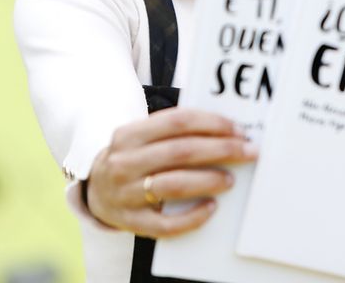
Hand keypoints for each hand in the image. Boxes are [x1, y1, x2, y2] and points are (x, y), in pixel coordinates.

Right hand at [85, 108, 257, 237]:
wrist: (96, 192)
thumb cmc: (132, 160)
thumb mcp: (140, 138)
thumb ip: (172, 133)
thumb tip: (224, 132)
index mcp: (129, 135)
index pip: (176, 121)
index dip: (211, 123)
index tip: (237, 129)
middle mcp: (124, 163)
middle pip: (180, 152)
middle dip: (221, 150)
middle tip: (248, 152)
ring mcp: (125, 194)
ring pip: (174, 185)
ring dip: (208, 180)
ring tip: (231, 179)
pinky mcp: (132, 222)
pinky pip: (166, 224)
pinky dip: (192, 216)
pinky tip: (211, 208)